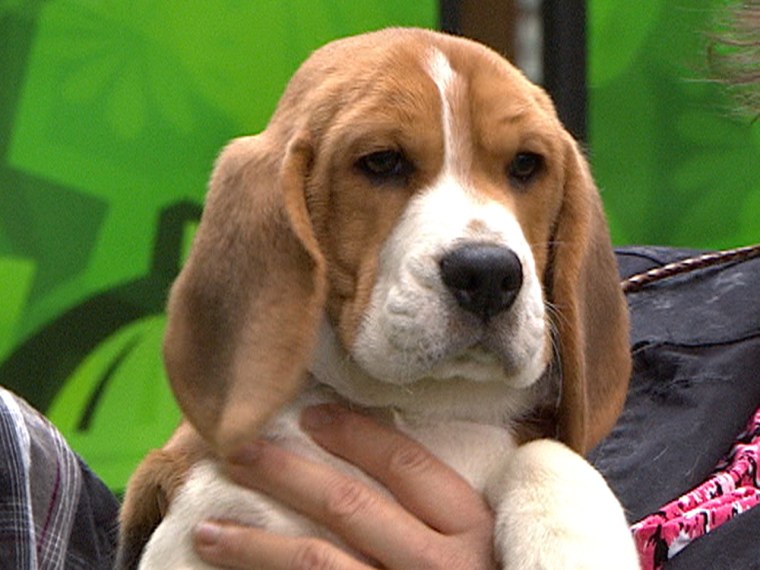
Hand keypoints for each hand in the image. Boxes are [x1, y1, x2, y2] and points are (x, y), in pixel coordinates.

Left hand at [192, 404, 496, 568]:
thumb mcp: (487, 538)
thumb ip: (447, 502)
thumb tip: (375, 442)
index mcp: (474, 528)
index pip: (406, 464)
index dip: (354, 435)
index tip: (310, 414)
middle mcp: (439, 564)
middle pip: (350, 506)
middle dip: (286, 473)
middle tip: (237, 449)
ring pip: (319, 562)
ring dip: (256, 545)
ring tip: (209, 529)